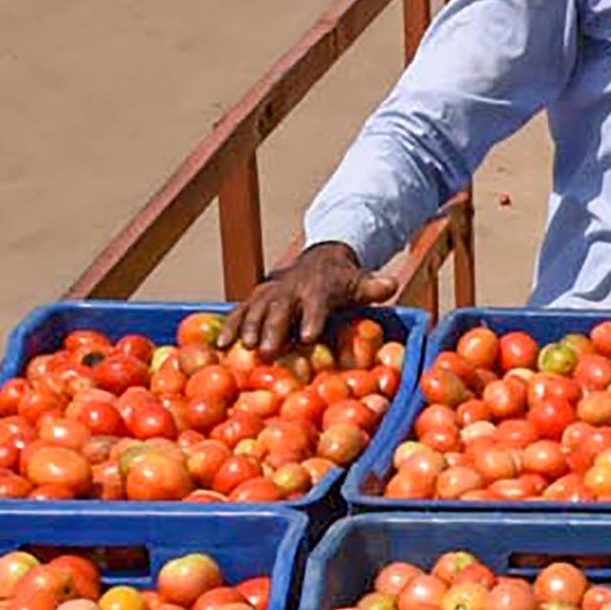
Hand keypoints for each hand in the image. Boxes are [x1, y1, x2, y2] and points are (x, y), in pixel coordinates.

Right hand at [234, 237, 396, 356]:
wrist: (321, 259)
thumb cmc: (344, 281)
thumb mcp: (360, 281)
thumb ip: (373, 286)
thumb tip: (391, 283)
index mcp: (319, 288)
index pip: (316, 303)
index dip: (312, 318)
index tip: (308, 336)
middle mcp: (292, 289)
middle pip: (281, 308)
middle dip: (273, 328)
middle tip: (267, 350)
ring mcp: (271, 292)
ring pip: (256, 308)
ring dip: (248, 326)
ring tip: (242, 347)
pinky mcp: (256, 297)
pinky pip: (239, 311)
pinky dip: (229, 326)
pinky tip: (219, 346)